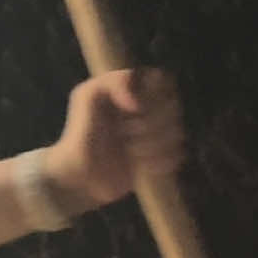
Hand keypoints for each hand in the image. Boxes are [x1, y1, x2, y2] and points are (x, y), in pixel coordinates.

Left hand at [44, 68, 183, 214]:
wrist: (80, 176)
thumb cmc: (81, 133)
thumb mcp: (88, 96)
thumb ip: (116, 82)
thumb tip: (139, 102)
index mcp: (135, 90)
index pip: (163, 82)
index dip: (153, 95)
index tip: (133, 107)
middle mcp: (149, 110)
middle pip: (172, 109)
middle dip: (150, 124)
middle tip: (125, 133)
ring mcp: (156, 135)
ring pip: (176, 133)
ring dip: (152, 144)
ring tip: (129, 151)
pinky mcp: (160, 159)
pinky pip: (176, 155)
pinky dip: (158, 162)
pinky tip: (139, 165)